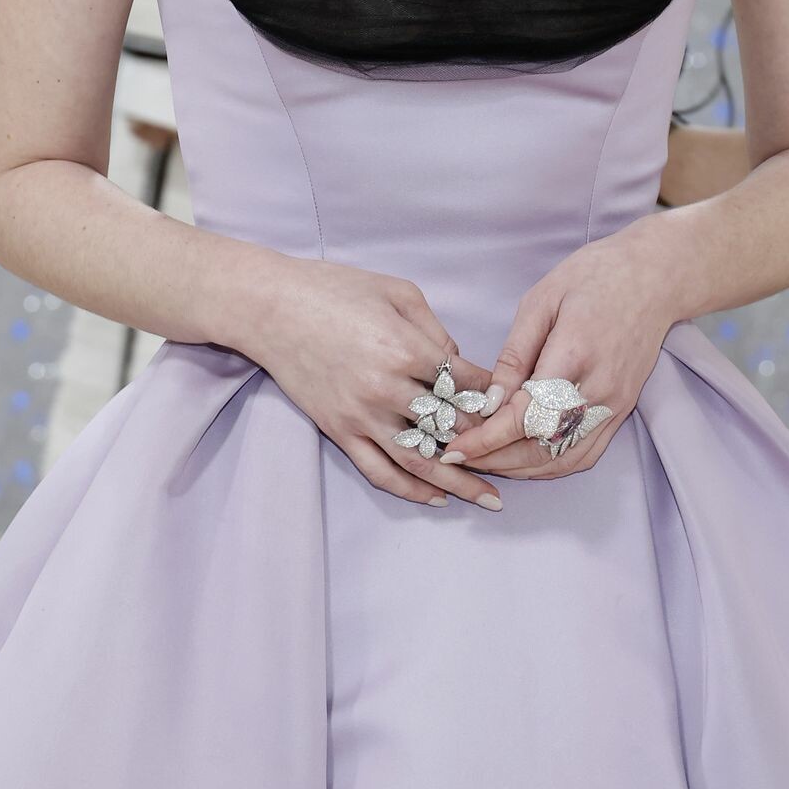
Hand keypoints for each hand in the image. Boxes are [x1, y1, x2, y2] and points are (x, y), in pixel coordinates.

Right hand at [241, 253, 503, 509]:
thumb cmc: (335, 289)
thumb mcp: (396, 292)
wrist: (271, 307)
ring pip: (419, 460)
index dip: (493, 396)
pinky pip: (378, 469)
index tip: (512, 405)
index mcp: (406, 348)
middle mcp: (387, 389)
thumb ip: (434, 329)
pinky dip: (409, 488)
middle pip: (450, 427)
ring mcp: (361, 415)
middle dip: (486, 444)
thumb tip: (459, 363)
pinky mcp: (339, 430)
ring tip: (488, 500)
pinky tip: (434, 498)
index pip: (466, 384)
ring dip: (457, 483)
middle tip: (516, 458)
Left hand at [431, 218, 675, 477]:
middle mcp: (599, 388)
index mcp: (574, 353)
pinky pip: (585, 454)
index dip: (487, 438)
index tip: (454, 449)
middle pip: (542, 446)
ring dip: (520, 469)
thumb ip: (515, 354)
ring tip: (484, 461)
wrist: (655, 277)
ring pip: (563, 459)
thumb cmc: (596, 276)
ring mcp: (615, 405)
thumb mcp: (543, 299)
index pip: (526, 414)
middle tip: (457, 457)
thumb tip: (488, 401)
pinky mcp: (622, 410)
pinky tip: (524, 459)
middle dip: (495, 459)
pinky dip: (551, 466)